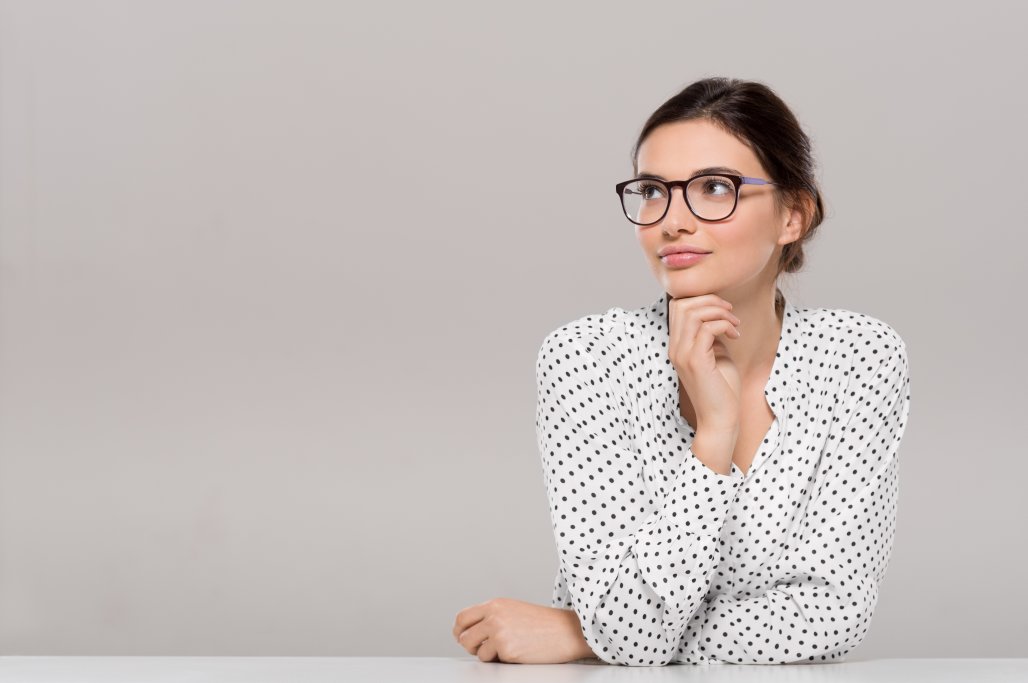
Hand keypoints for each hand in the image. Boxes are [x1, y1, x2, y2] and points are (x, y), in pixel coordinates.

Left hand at [452, 598, 593, 663]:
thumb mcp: (513, 610)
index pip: (463, 618)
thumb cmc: (543, 623)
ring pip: (475, 650)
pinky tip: (517, 652)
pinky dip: (501, 660)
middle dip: (471, 645)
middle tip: (482, 648)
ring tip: (505, 649)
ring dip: (486, 654)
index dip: (460, 631)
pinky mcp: (506, 649)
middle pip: (464, 636)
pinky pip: (491, 660)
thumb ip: (492, 616)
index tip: (462, 637)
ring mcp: (499, 632)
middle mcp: (494, 616)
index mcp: (495, 604)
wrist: (566, 631)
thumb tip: (469, 631)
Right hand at [668, 294, 742, 468]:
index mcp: (677, 345)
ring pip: (692, 313)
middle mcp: (675, 348)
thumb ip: (711, 335)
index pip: (677, 306)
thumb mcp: (716, 354)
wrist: (720, 418)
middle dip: (710, 300)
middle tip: (730, 311)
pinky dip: (724, 324)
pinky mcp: (696, 361)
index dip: (701, 300)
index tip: (723, 310)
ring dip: (718, 311)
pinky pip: (707, 328)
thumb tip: (717, 316)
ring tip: (734, 323)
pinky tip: (735, 335)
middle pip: (682, 304)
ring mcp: (682, 354)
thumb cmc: (722, 389)